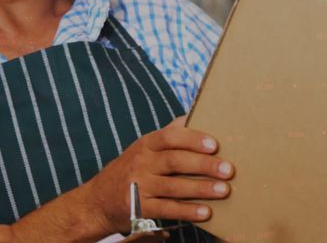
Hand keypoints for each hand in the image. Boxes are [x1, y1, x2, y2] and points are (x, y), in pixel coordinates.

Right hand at [83, 117, 233, 233]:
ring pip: (173, 187)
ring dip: (200, 188)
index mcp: (145, 145)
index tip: (214, 144)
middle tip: (228, 169)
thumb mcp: (144, 148)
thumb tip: (194, 115)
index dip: (192, 139)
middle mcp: (140, 163)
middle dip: (203, 165)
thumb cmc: (131, 169)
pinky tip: (205, 212)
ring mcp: (139, 186)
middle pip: (174, 161)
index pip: (169, 137)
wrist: (99, 200)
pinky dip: (187, 211)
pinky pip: (166, 209)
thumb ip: (168, 134)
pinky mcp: (139, 209)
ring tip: (224, 190)